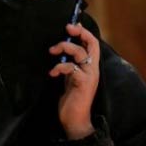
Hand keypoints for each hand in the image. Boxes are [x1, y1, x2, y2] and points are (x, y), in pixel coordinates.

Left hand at [49, 23, 99, 139]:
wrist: (75, 121)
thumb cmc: (72, 98)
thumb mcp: (71, 77)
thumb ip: (70, 63)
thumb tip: (63, 48)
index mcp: (90, 66)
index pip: (93, 44)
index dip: (84, 32)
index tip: (73, 24)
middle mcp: (92, 69)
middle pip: (92, 43)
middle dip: (80, 32)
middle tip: (67, 28)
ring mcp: (89, 76)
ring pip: (80, 53)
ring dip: (64, 47)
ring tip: (52, 51)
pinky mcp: (83, 84)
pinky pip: (72, 68)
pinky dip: (59, 67)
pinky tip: (52, 73)